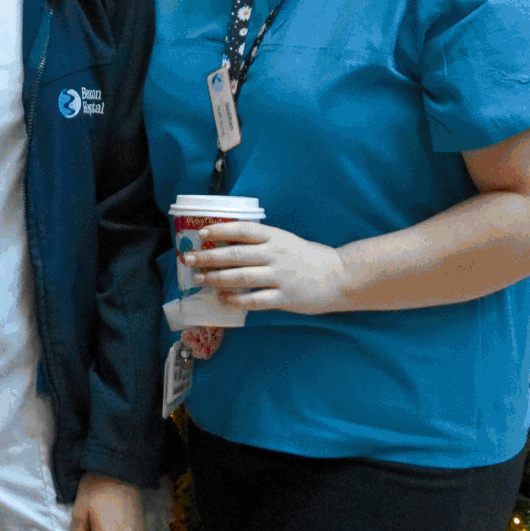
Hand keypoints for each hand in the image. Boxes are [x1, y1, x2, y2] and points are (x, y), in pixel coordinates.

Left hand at [189, 221, 350, 315]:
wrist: (339, 276)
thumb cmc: (308, 258)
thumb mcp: (286, 241)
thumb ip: (262, 242)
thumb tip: (227, 244)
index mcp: (276, 237)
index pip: (244, 230)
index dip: (221, 230)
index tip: (201, 233)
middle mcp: (276, 254)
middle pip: (236, 254)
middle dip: (209, 257)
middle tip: (190, 259)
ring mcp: (280, 277)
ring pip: (241, 277)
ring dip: (216, 278)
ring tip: (200, 279)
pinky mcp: (284, 298)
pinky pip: (254, 300)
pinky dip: (235, 300)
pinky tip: (222, 298)